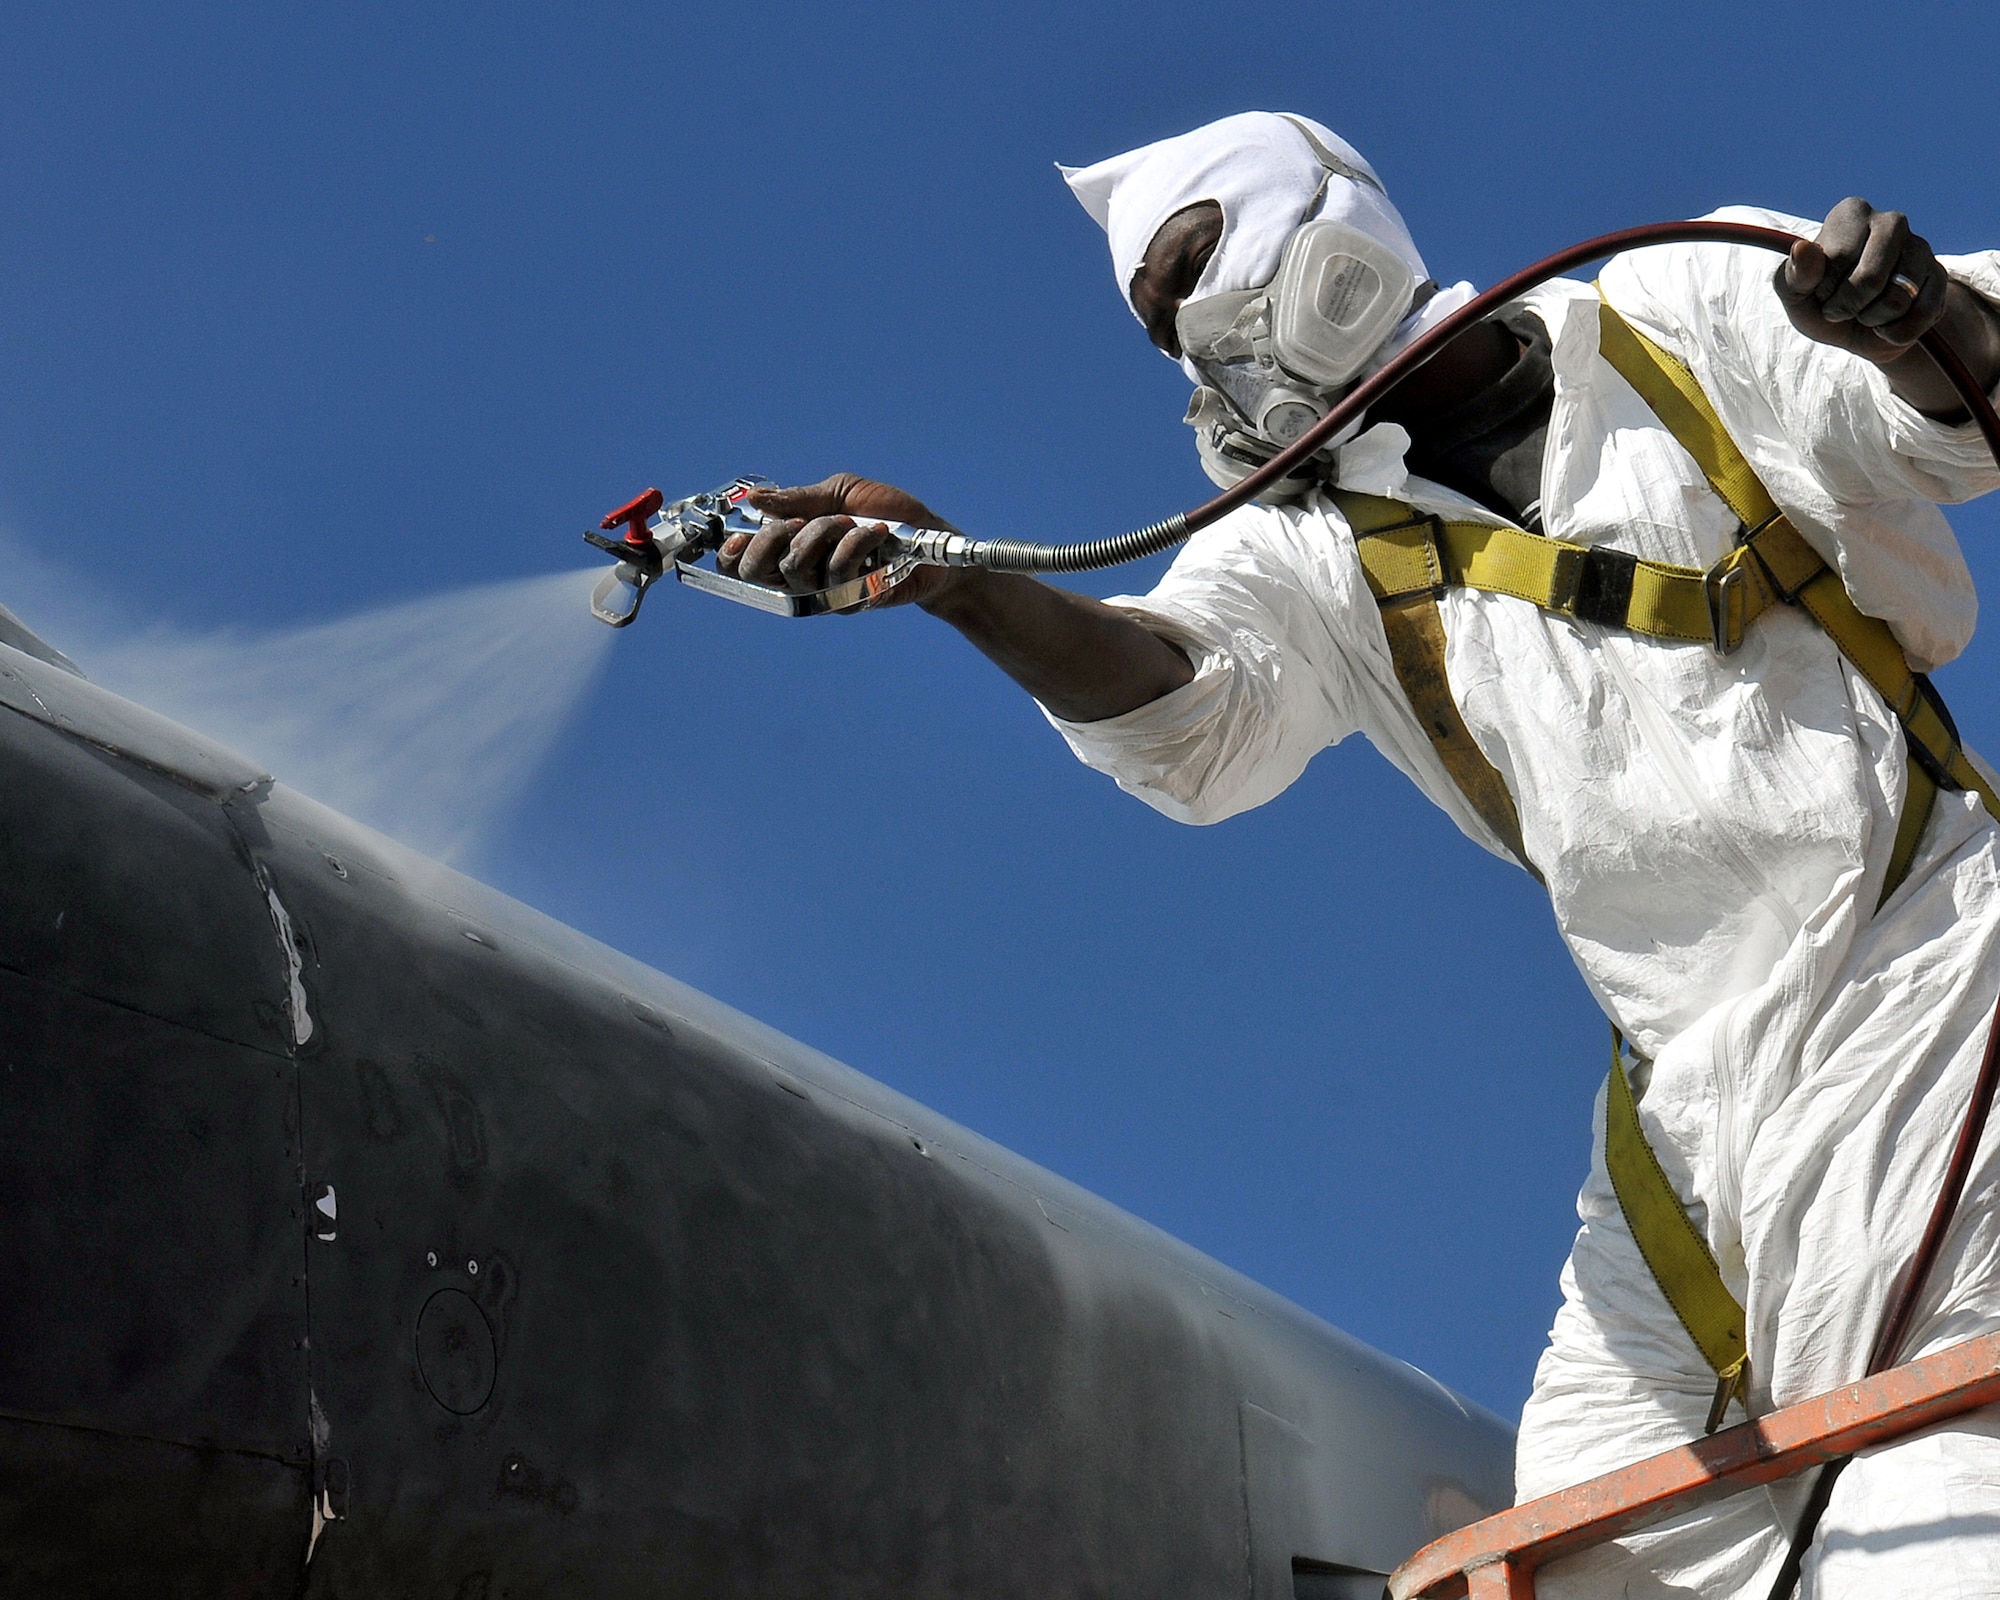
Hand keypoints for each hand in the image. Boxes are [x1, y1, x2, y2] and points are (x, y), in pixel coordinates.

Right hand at [725, 473, 962, 609]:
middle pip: (755, 572)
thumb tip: (755, 498)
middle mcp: (799, 575)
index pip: (740, 564)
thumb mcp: (841, 494)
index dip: (730, 554)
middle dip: (771, 538)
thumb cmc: (886, 514)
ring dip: (824, 533)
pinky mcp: (850, 602)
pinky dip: (857, 543)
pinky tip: (878, 535)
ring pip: (796, 567)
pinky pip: (837, 573)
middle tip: (800, 521)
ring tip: (852, 523)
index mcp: (788, 547)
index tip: (740, 535)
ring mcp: (823, 592)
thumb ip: (800, 499)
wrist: (931, 538)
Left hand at [1775, 197, 1949, 364]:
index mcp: (1851, 213)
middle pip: (1870, 279)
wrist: (1856, 330)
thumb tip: (1802, 247)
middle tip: (1841, 307)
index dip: (1824, 291)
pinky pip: (1920, 315)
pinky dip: (1896, 332)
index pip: (1837, 260)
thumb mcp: (1795, 294)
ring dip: (1872, 320)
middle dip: (1849, 307)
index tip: (1820, 292)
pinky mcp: (1940, 275)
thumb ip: (1795, 274)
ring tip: (1865, 312)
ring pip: (1897, 299)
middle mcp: (1891, 221)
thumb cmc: (1820, 303)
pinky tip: (1887, 322)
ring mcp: (1920, 246)